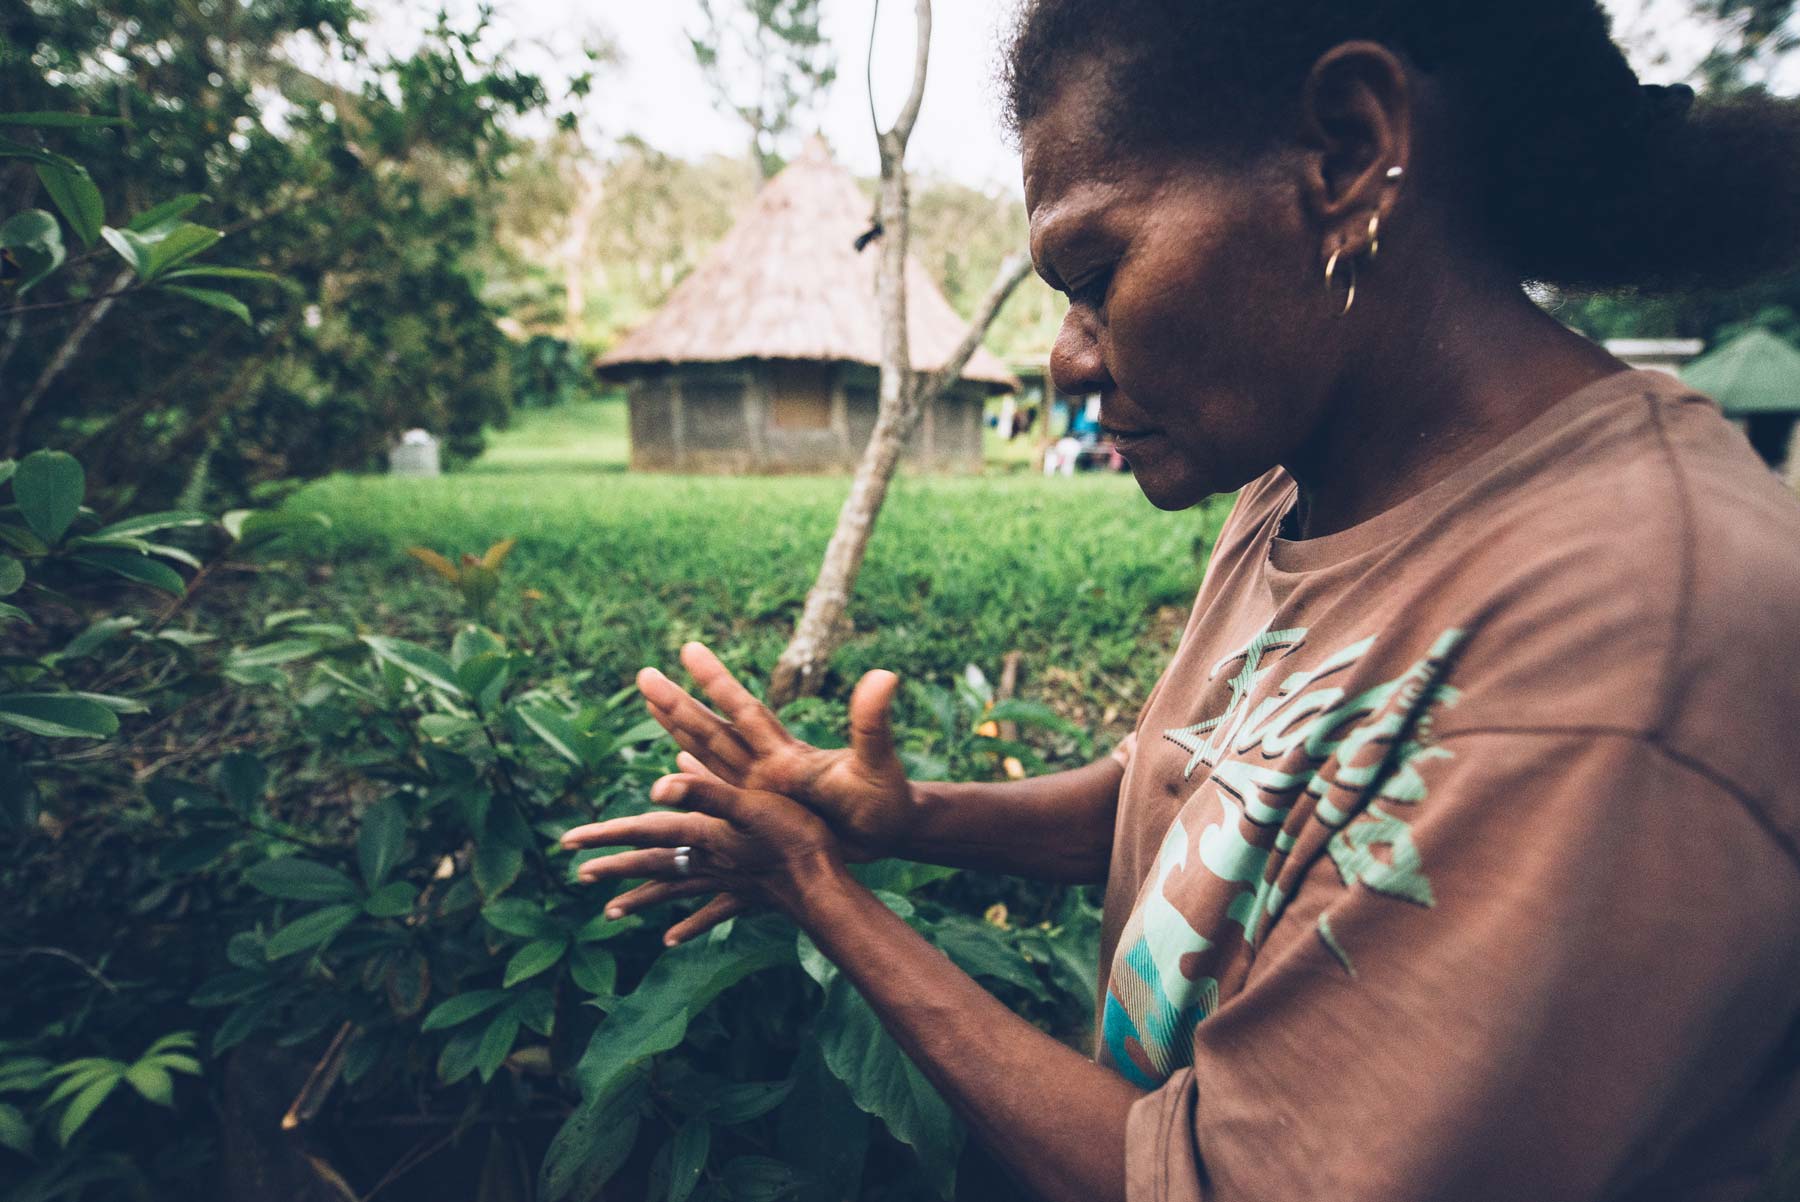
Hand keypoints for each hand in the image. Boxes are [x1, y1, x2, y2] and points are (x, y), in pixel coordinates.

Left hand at [561, 773, 841, 945]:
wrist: (826, 886)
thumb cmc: (792, 839)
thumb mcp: (750, 803)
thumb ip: (706, 791)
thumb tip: (659, 785)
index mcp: (701, 834)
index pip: (642, 830)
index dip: (605, 834)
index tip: (568, 840)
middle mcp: (706, 860)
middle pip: (651, 862)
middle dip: (613, 865)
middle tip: (578, 873)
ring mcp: (725, 880)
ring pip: (673, 889)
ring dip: (641, 898)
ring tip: (609, 912)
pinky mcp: (746, 893)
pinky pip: (711, 911)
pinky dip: (689, 924)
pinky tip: (670, 940)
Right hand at [637, 643, 917, 862]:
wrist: (893, 833)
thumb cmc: (887, 801)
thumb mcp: (876, 762)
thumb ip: (871, 723)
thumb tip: (885, 675)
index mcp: (787, 755)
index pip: (744, 711)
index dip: (717, 682)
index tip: (688, 648)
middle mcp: (768, 767)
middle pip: (713, 730)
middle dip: (678, 704)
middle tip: (643, 675)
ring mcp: (764, 789)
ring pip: (709, 756)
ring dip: (680, 731)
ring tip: (652, 704)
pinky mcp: (764, 814)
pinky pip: (719, 794)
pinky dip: (697, 778)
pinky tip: (680, 764)